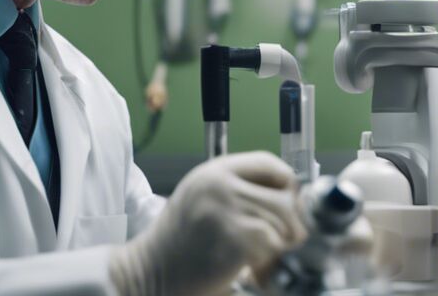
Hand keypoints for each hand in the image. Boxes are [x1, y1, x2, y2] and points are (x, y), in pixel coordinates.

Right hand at [110, 152, 307, 295]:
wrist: (147, 273)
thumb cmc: (177, 245)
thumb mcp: (204, 201)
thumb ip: (239, 191)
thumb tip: (290, 196)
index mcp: (213, 172)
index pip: (269, 163)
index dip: (286, 185)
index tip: (288, 205)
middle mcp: (220, 184)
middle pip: (284, 195)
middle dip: (289, 223)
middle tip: (278, 244)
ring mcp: (227, 210)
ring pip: (284, 223)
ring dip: (279, 246)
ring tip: (259, 258)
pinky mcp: (235, 238)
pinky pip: (273, 245)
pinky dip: (268, 262)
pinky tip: (251, 270)